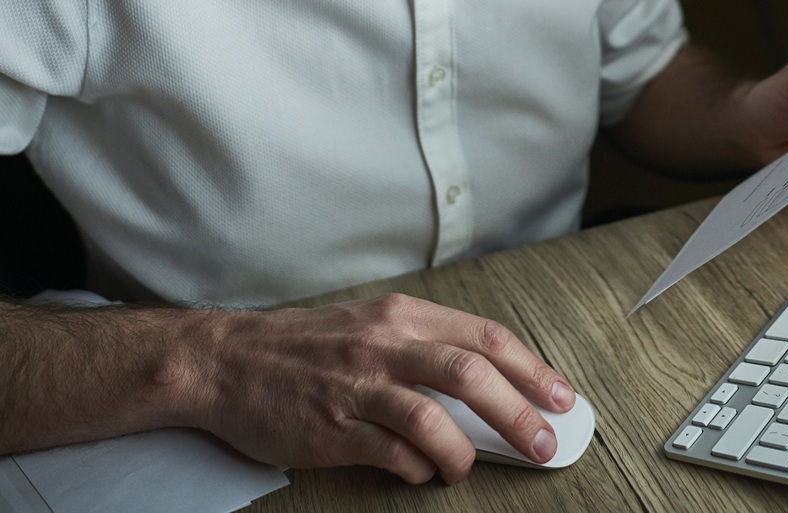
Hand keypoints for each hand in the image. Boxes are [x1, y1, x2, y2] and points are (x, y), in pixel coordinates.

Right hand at [191, 293, 572, 482]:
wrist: (225, 360)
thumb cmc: (303, 347)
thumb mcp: (370, 326)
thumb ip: (424, 348)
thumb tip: (488, 385)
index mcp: (402, 315)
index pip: (485, 337)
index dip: (532, 370)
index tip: (562, 398)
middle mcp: (385, 344)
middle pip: (473, 373)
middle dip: (520, 413)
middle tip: (545, 444)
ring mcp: (358, 386)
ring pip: (435, 418)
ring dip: (465, 453)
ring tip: (467, 468)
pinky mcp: (332, 428)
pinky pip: (393, 455)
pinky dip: (418, 469)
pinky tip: (419, 473)